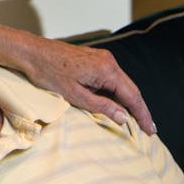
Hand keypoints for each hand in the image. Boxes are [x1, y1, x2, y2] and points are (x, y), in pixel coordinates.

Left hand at [0, 23, 155, 133]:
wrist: (32, 52)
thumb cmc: (49, 73)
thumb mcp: (75, 95)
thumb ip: (101, 107)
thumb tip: (123, 117)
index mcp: (107, 69)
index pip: (132, 96)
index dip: (142, 114)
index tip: (151, 130)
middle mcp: (108, 61)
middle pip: (131, 89)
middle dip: (139, 109)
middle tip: (148, 129)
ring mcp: (102, 59)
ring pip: (121, 84)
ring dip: (128, 102)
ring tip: (135, 121)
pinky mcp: (94, 60)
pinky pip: (112, 79)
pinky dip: (117, 93)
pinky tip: (117, 105)